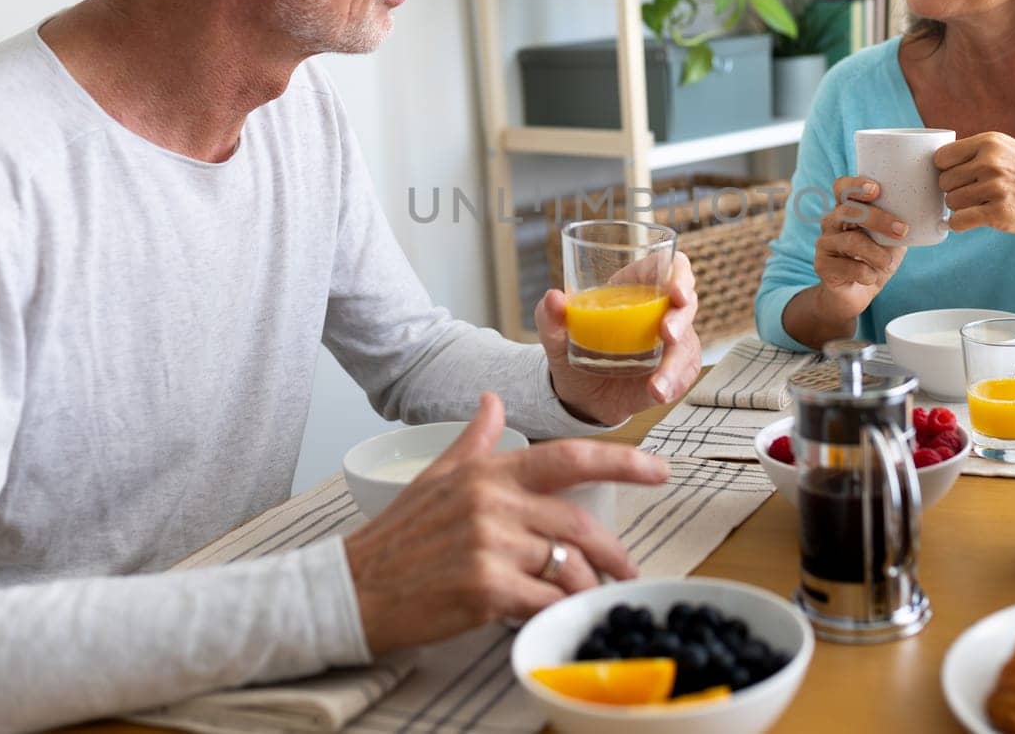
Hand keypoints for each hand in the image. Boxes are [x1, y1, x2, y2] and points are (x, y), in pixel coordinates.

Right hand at [343, 392, 666, 654]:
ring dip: (586, 586)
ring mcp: (490, 545)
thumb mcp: (437, 475)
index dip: (623, 461)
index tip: (659, 471)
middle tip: (626, 569)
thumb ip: (476, 440)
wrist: (354, 586)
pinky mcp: (485, 588)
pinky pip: (545, 600)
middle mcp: (493, 502)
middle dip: (613, 551)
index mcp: (489, 472)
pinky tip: (556, 614)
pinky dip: (558, 610)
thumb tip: (492, 401)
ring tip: (589, 597)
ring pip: (568, 566)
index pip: (569, 457)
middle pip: (579, 523)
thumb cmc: (398, 535)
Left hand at [536, 251, 701, 424]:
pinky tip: (657, 393)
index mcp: (635, 286)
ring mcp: (670, 341)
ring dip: (676, 363)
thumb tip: (553, 298)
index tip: (675, 291)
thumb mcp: (556, 334)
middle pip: (686, 302)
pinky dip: (673, 384)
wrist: (579, 393)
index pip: (668, 266)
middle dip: (681, 317)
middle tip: (667, 334)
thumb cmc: (572, 349)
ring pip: (688, 344)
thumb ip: (550, 316)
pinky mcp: (673, 369)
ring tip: (656, 386)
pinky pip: (684, 373)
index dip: (679, 274)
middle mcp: (658, 310)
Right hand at [809, 175, 908, 323]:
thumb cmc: (874, 260)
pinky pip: (847, 267)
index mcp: (846, 209)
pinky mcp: (822, 266)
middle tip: (902, 230)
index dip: (855, 184)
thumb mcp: (890, 239)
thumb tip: (927, 210)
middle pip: (848, 211)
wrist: (855, 293)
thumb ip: (899, 223)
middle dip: (878, 219)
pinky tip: (872, 277)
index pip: (842, 187)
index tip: (876, 189)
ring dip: (876, 252)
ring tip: (888, 262)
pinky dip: (866, 273)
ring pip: (850, 241)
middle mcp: (831, 222)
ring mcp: (824, 244)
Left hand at [934, 132, 1014, 238]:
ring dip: (961, 208)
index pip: (941, 158)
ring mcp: (995, 189)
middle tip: (976, 193)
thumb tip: (933, 164)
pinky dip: (960, 224)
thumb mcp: (1005, 149)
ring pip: (950, 203)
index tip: (958, 176)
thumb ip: (973, 152)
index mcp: (989, 143)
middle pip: (944, 182)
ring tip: (983, 204)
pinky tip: (973, 220)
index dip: (946, 170)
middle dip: (955, 190)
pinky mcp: (999, 214)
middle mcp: (990, 163)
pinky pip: (958, 222)